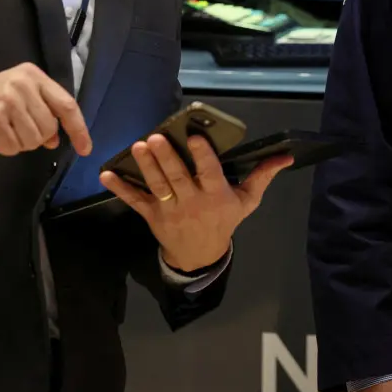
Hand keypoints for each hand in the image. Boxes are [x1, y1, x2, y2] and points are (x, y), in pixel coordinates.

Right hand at [0, 63, 90, 157]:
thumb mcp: (16, 99)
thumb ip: (40, 114)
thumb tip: (58, 139)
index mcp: (32, 75)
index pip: (66, 104)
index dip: (78, 129)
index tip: (85, 148)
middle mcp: (22, 83)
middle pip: (49, 128)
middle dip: (36, 138)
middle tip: (14, 130)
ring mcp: (7, 99)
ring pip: (33, 140)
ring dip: (19, 144)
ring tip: (1, 130)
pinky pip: (13, 147)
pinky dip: (4, 148)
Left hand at [99, 133, 292, 271]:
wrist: (200, 256)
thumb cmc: (224, 220)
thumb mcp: (247, 201)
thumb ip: (262, 176)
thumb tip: (285, 156)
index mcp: (216, 195)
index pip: (209, 173)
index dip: (202, 155)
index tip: (195, 136)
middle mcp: (192, 202)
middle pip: (178, 178)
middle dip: (166, 158)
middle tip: (155, 138)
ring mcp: (170, 210)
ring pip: (157, 186)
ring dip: (146, 167)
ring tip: (137, 147)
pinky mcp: (152, 215)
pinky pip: (134, 201)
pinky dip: (120, 188)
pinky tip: (106, 174)